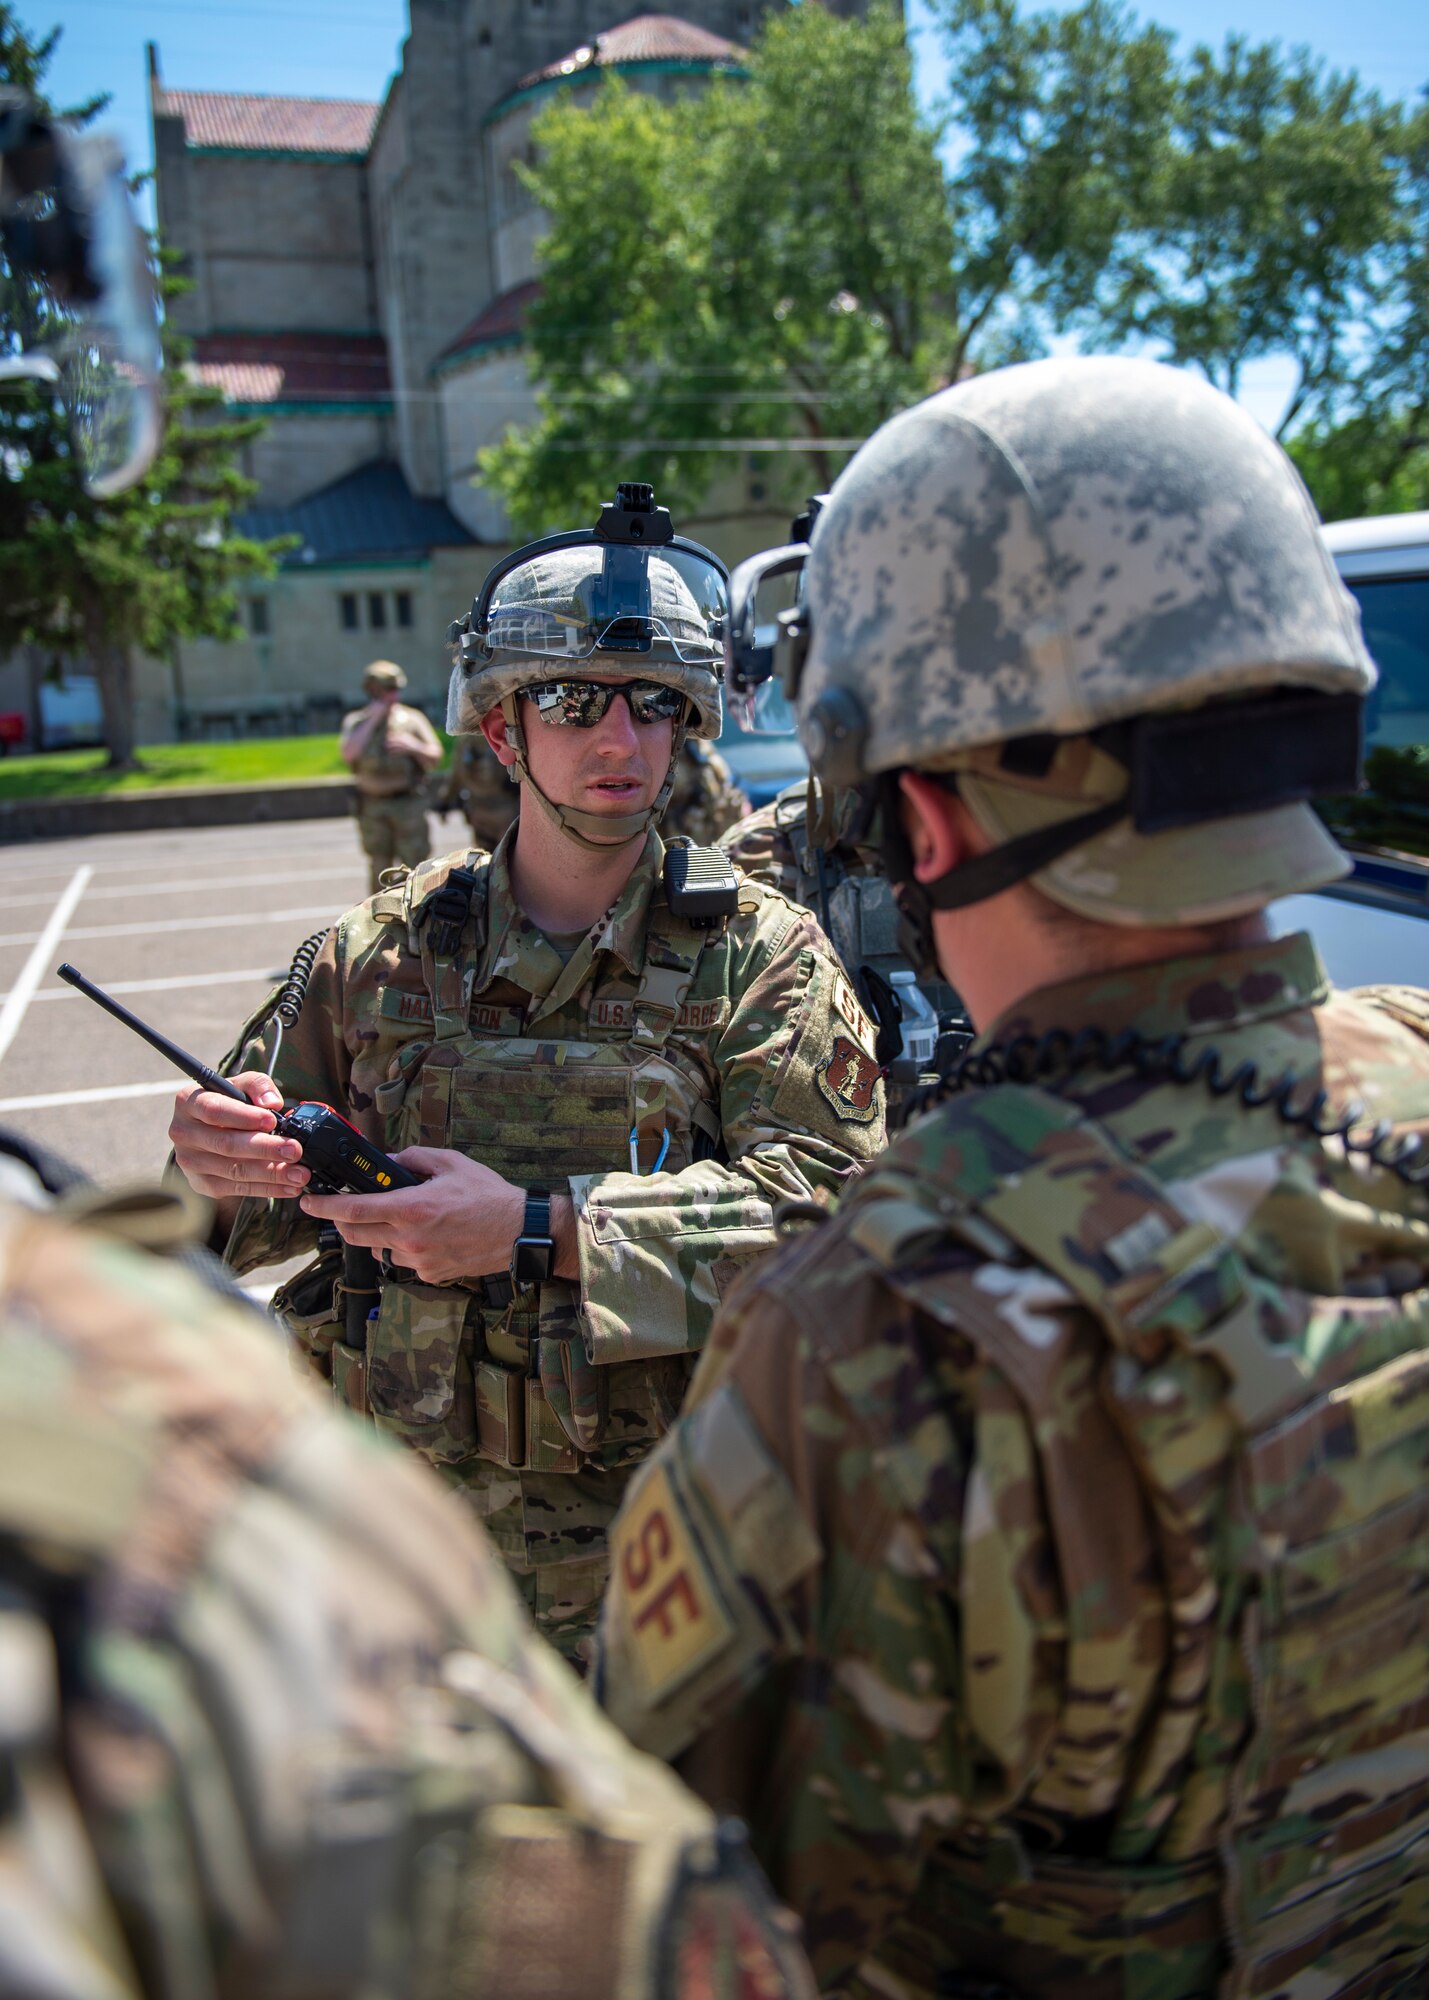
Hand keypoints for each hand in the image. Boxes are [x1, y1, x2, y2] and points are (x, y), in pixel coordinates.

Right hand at [168, 1071, 309, 1200]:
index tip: (272, 1121)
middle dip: (265, 1148)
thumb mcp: (241, 1086)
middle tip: (295, 1150)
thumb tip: (271, 1102)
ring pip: (234, 1170)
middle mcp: (183, 1133)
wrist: (211, 1131)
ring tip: (300, 1173)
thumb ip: (257, 1085)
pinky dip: (267, 1188)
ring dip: (272, 1173)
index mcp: (189, 1102)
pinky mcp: (201, 1184)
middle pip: (226, 1144)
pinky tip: (289, 1186)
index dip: (244, 1116)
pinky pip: (237, 1188)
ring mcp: (190, 1162)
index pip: (214, 1110)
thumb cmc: (229, 1103)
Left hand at [298, 1147, 525, 1284]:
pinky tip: (428, 1235)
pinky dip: (405, 1247)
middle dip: (343, 1221)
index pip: (354, 1210)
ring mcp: (419, 1260)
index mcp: (412, 1208)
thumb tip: (389, 1161)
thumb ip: (413, 1158)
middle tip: (346, 1208)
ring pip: (379, 1249)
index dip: (324, 1206)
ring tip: (404, 1219)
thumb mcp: (451, 1163)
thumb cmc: (488, 1196)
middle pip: (355, 1235)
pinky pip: (403, 1261)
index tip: (308, 1202)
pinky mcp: (429, 1275)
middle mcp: (410, 1239)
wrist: (519, 1231)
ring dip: (379, 1235)